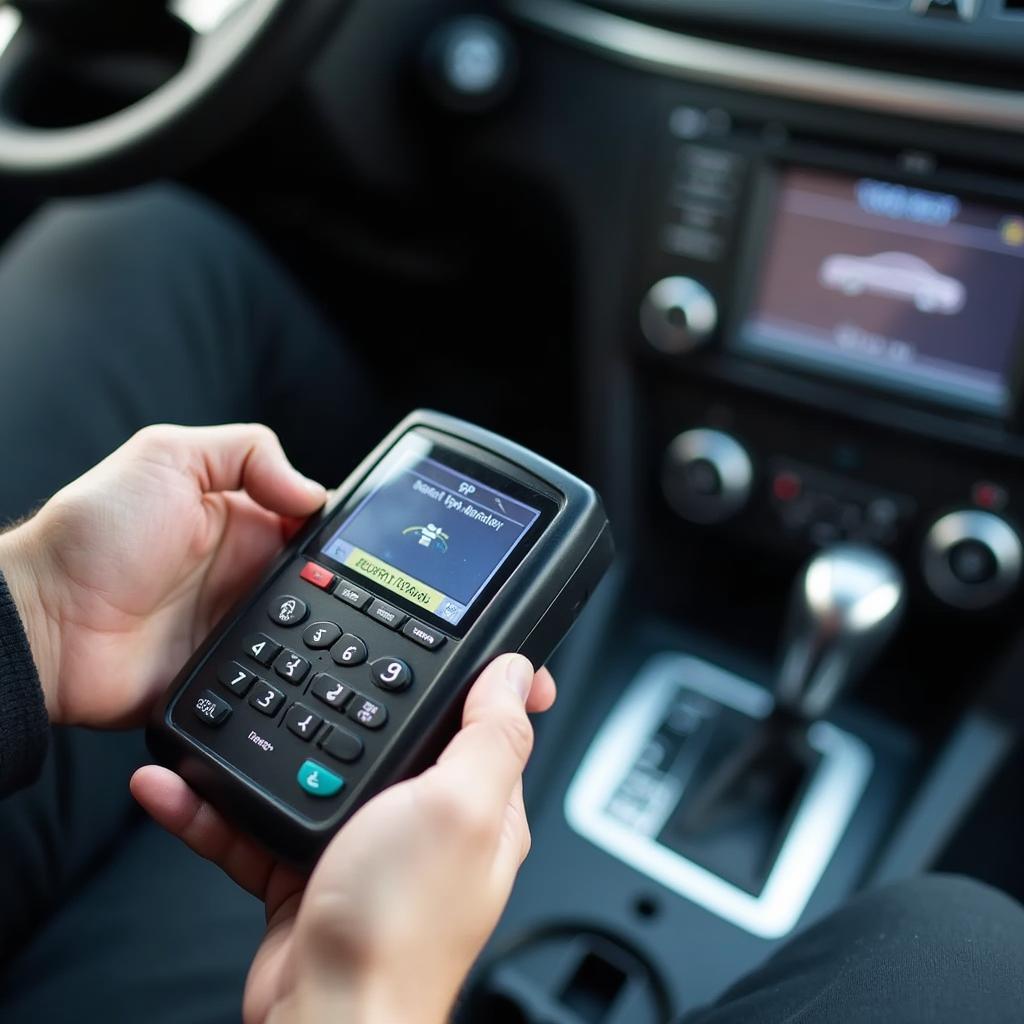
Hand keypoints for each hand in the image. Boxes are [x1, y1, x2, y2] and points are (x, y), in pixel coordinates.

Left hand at [0, 423, 326, 725]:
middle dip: (335, 582)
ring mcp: (234, 623)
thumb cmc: (92, 535)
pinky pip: (273, 675)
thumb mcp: (166, 456)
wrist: (45, 623)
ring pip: (306, 629)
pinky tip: (291, 660)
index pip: (308, 518)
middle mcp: (242, 571)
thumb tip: (312, 490)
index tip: (352, 537)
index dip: (333, 526)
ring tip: (317, 622)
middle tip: (338, 584)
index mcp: (237, 518)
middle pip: (318, 578)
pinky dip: (287, 671)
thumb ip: (247, 453)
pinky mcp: (225, 671)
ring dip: (317, 627)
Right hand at [132, 653, 555, 1023]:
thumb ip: (490, 737)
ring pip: (314, 770)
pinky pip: (257, 822)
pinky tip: (179, 784)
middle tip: (314, 658)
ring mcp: (362, 845)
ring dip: (267, 744)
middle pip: (389, 734)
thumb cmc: (401, 927)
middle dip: (351, 697)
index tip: (448, 634)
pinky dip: (215, 805)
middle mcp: (423, 821)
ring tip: (229, 710)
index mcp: (476, 802)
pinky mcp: (305, 872)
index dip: (470, 675)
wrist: (324, 1019)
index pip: (481, 719)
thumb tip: (516, 674)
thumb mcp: (461, 807)